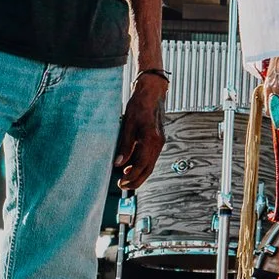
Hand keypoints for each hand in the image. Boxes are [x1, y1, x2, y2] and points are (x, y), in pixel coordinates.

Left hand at [115, 73, 168, 191]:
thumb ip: (125, 145)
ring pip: (150, 163)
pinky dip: (142, 164)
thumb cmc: (140, 105)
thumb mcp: (128, 124)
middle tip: (123, 186)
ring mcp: (159, 141)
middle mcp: (158, 142)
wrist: (152, 92)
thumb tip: (118, 163)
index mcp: (151, 140)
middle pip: (149, 168)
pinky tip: (131, 165)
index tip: (121, 183)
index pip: (143, 165)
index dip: (132, 177)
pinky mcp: (157, 139)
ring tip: (125, 178)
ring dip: (139, 173)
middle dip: (137, 180)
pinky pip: (150, 156)